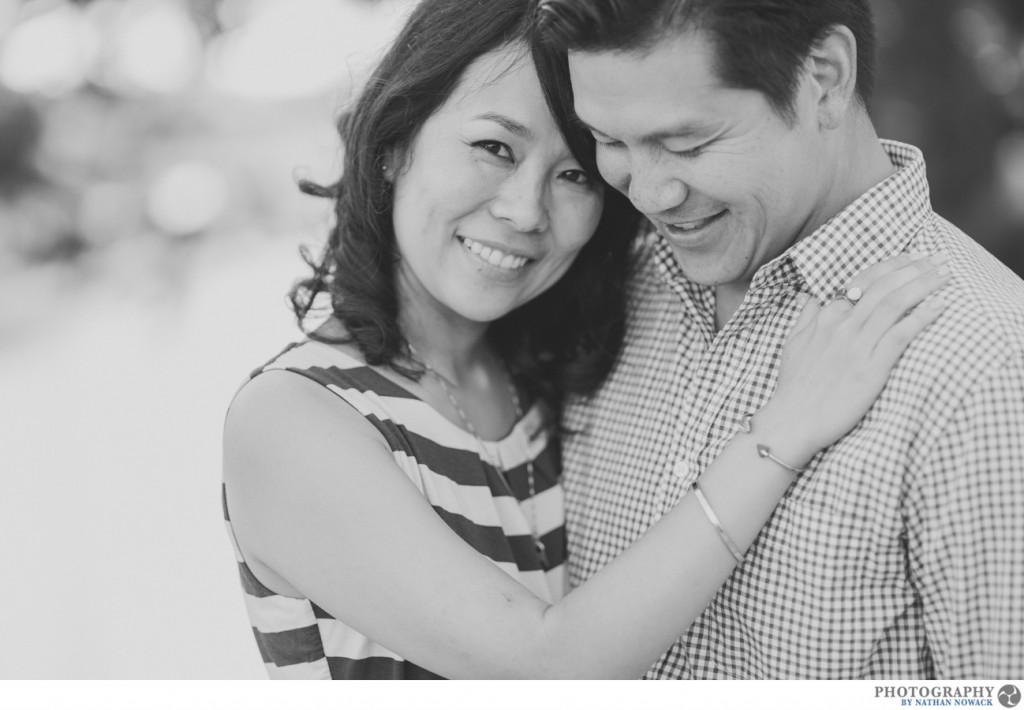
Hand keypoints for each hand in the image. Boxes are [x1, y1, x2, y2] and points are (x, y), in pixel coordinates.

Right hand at [756, 252, 949, 463]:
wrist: (792, 420)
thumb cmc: (793, 387)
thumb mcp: (793, 345)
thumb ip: (805, 318)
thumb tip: (807, 297)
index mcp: (826, 317)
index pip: (863, 281)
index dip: (892, 267)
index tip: (913, 259)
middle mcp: (842, 325)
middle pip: (884, 286)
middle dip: (916, 268)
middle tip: (940, 257)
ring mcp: (856, 345)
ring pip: (895, 303)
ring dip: (924, 284)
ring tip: (947, 274)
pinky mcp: (871, 367)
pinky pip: (901, 334)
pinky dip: (923, 317)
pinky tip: (941, 305)